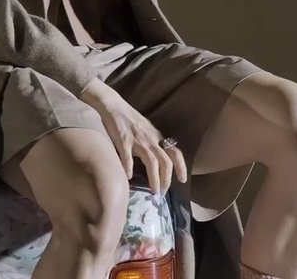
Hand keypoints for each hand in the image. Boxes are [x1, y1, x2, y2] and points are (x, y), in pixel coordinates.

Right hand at [79, 78, 186, 194]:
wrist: (114, 105)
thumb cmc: (129, 119)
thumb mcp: (146, 130)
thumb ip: (152, 143)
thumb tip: (156, 161)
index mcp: (156, 137)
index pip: (175, 152)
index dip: (181, 166)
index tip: (182, 180)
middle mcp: (150, 139)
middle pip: (165, 161)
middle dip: (167, 179)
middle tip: (163, 192)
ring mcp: (137, 139)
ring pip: (152, 161)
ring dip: (155, 178)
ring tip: (154, 191)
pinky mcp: (123, 139)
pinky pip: (127, 156)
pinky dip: (129, 167)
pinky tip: (128, 177)